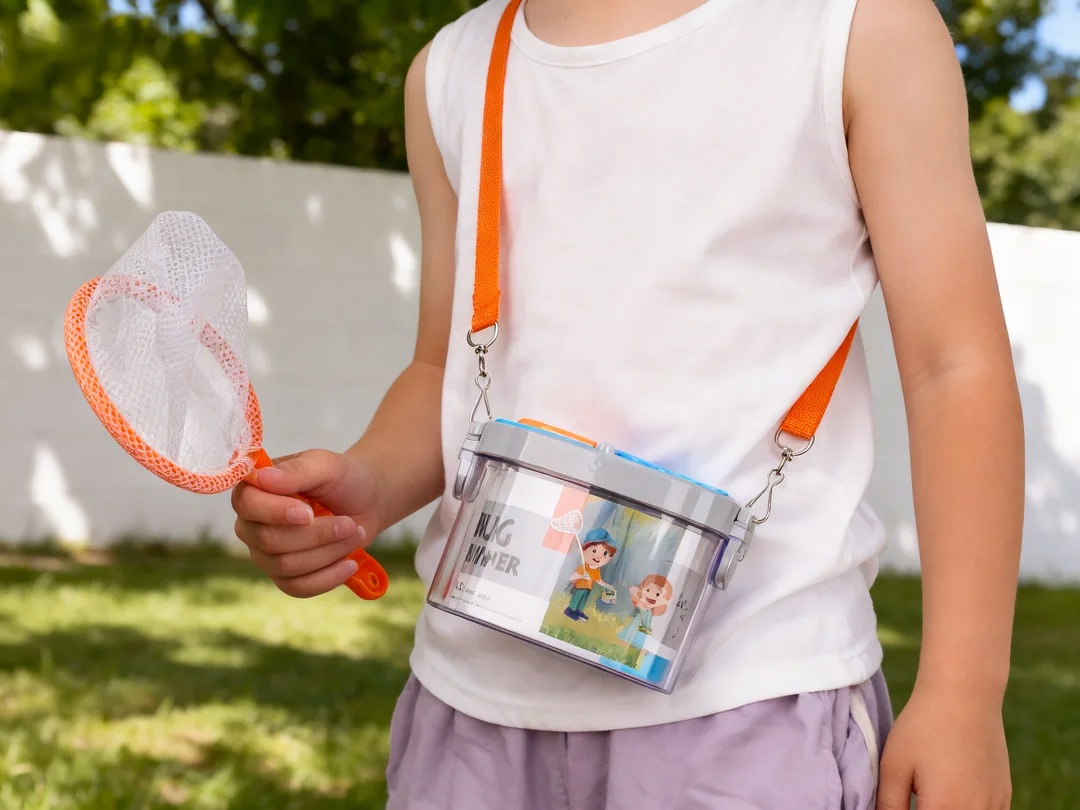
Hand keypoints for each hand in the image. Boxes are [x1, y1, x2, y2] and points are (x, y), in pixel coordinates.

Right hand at [231, 449, 384, 597]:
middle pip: (269, 540)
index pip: (247, 505)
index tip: (308, 513)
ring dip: (328, 552)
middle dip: (316, 534)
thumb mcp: (326, 465)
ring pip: (287, 565)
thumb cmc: (342, 478)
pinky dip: (328, 577)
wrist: (366, 501)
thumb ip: (296, 471)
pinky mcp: (284, 577)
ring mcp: (265, 553)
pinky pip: (298, 587)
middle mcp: (252, 523)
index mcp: (254, 489)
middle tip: (349, 523)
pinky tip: (349, 563)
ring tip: (355, 533)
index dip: (276, 513)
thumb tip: (262, 478)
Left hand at [877, 683, 1010, 809]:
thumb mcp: (894, 765)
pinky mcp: (1005, 796)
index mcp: (944, 809)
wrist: (965, 694)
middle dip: (926, 809)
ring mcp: (995, 806)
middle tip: (916, 794)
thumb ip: (889, 805)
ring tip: (931, 792)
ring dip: (948, 809)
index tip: (902, 801)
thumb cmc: (924, 726)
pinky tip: (951, 796)